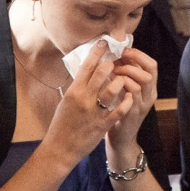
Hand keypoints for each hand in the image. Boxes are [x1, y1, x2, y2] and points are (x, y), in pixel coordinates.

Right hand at [42, 40, 131, 169]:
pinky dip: (126, 101)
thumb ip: (78, 87)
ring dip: (120, 81)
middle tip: (116, 62)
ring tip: (122, 80)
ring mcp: (94, 112)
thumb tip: (87, 71)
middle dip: (111, 64)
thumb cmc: (62, 124)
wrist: (60, 148)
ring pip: (112, 89)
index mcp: (73, 91)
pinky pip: (119, 110)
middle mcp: (84, 99)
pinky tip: (129, 97)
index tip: (104, 42)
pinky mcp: (102, 125)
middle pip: (101, 73)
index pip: (87, 66)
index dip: (97, 52)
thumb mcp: (66, 101)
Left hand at [105, 47, 157, 152]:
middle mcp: (150, 96)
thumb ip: (126, 74)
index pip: (152, 65)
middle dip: (132, 63)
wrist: (121, 138)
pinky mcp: (132, 114)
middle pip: (149, 72)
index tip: (123, 51)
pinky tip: (109, 84)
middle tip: (116, 63)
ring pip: (140, 82)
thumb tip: (117, 53)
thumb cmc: (120, 110)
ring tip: (112, 73)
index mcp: (150, 88)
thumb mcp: (127, 90)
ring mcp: (142, 105)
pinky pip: (130, 96)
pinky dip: (120, 86)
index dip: (138, 55)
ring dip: (124, 74)